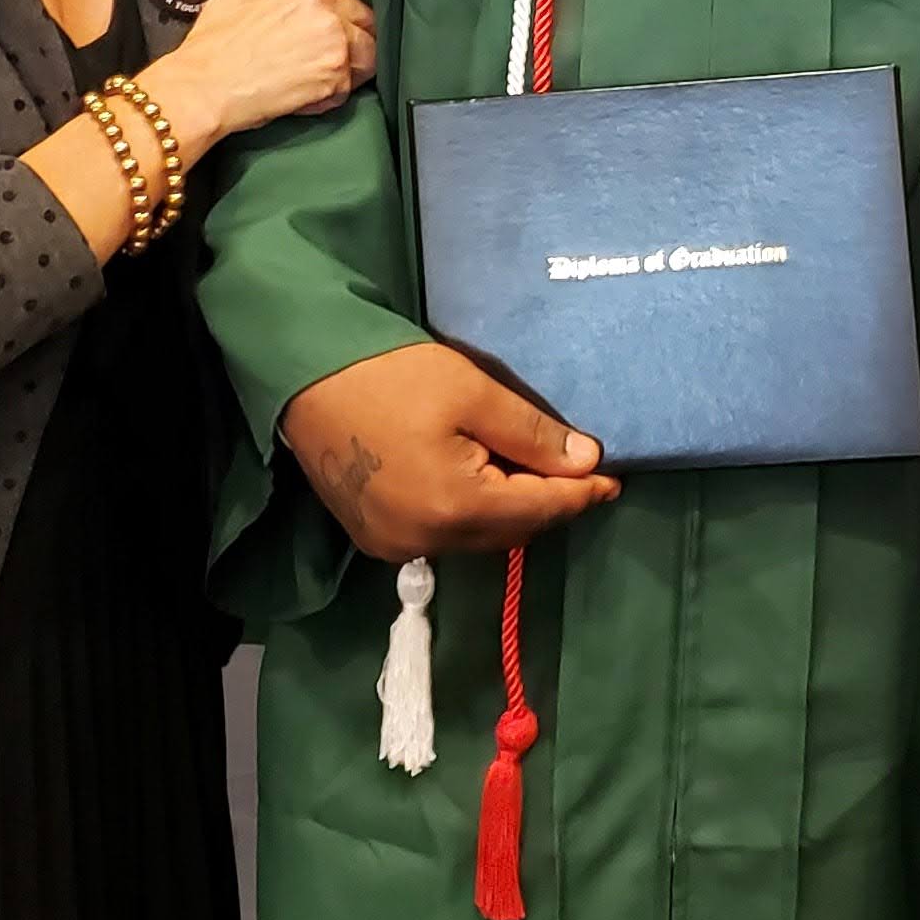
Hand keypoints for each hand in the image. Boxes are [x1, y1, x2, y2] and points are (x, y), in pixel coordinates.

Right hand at [143, 0, 375, 155]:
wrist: (203, 85)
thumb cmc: (213, 42)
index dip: (340, 16)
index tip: (328, 32)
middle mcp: (325, 7)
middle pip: (367, 21)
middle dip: (356, 40)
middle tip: (332, 60)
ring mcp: (334, 40)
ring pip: (368, 55)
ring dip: (350, 70)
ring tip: (322, 82)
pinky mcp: (335, 75)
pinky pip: (348, 87)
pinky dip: (331, 97)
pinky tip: (307, 98)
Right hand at [278, 341, 620, 561]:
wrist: (305, 375)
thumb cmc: (392, 376)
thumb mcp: (474, 393)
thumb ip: (533, 435)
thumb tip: (586, 461)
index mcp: (456, 508)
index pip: (539, 510)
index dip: (581, 495)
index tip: (614, 481)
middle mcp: (427, 541)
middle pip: (510, 531)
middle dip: (546, 504)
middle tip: (576, 473)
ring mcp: (395, 545)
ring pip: (477, 537)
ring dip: (508, 511)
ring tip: (532, 475)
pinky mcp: (374, 538)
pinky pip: (442, 536)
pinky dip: (469, 516)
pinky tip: (481, 485)